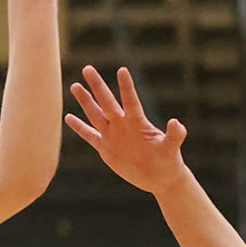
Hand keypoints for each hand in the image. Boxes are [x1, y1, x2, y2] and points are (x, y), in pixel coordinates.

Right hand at [65, 65, 189, 195]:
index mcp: (138, 123)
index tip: (122, 69)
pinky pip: (89, 136)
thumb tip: (177, 123)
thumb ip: (174, 136)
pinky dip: (79, 127)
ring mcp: (112, 136)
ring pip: (95, 114)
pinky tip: (68, 117)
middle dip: (97, 86)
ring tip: (75, 85)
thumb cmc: (168, 161)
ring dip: (85, 101)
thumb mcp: (171, 149)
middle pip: (107, 102)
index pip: (130, 101)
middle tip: (88, 68)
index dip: (126, 86)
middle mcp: (122, 125)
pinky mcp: (105, 149)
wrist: (159, 177)